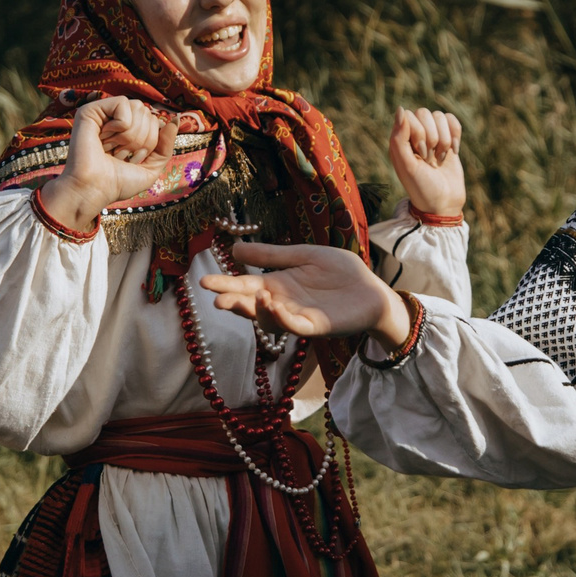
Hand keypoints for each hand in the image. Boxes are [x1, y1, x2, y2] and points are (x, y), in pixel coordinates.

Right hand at [37, 96, 179, 234]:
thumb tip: (175, 119)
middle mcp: (116, 120)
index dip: (151, 142)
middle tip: (121, 154)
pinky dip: (121, 124)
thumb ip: (166, 144)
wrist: (93, 190)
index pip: (155, 121)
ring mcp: (103, 114)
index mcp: (128, 131)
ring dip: (131, 134)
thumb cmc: (117, 183)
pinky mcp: (91, 110)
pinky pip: (123, 103)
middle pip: (148, 113)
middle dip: (142, 139)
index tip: (132, 159)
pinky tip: (105, 136)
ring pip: (138, 107)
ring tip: (113, 148)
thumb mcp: (151, 167)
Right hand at [198, 241, 412, 348]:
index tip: (204, 282)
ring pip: (269, 320)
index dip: (226, 284)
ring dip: (258, 310)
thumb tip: (234, 249)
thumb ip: (271, 255)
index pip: (246, 286)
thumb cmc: (340, 272)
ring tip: (252, 296)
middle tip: (216, 298)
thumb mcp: (303, 256)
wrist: (372, 289)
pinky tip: (274, 305)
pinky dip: (282, 319)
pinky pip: (294, 327)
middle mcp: (282, 303)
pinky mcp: (316, 327)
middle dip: (233, 302)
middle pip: (251, 306)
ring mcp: (298, 317)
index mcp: (278, 285)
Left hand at [388, 107, 465, 219]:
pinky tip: (453, 152)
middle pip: (425, 113)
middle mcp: (414, 134)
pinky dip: (456, 135)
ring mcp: (432, 135)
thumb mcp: (406, 166)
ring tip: (439, 158)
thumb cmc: (421, 187)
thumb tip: (401, 109)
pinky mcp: (448, 138)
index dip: (419, 133)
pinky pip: (452, 120)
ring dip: (444, 139)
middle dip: (432, 137)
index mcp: (399, 140)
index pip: (410, 116)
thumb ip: (399, 138)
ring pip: (440, 116)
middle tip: (429, 159)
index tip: (420, 154)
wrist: (443, 203)